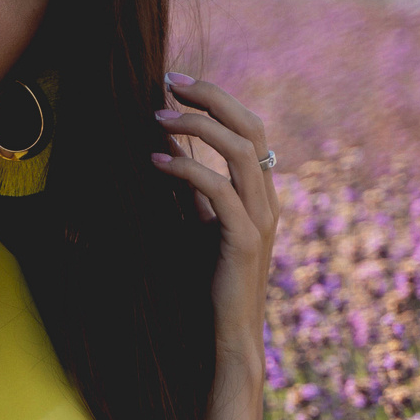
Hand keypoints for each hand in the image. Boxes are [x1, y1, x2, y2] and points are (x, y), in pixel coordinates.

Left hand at [149, 71, 278, 419]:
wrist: (225, 338)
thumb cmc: (206, 284)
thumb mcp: (193, 223)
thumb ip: (187, 187)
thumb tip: (162, 145)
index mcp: (258, 194)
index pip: (249, 130)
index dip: (216, 100)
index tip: (174, 82)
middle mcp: (266, 201)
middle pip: (252, 129)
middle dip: (211, 98)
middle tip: (168, 81)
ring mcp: (260, 220)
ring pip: (243, 153)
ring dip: (196, 128)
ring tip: (154, 116)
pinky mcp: (244, 242)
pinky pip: (220, 192)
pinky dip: (187, 170)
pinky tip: (153, 162)